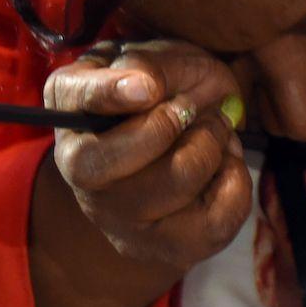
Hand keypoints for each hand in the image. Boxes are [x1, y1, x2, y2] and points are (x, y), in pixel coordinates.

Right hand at [42, 40, 249, 268]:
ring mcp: (116, 217)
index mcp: (71, 105)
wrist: (189, 132)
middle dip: (182, 121)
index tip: (149, 87)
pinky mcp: (161, 248)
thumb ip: (149, 65)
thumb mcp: (161, 58)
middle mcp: (78, 169)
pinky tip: (224, 167)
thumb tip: (145, 87)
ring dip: (214, 146)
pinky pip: (213, 222)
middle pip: (124, 155)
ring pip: (179, 180)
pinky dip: (235, 182)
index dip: (109, 93)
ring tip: (216, 134)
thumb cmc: (169, 88)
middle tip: (200, 110)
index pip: (76, 98)